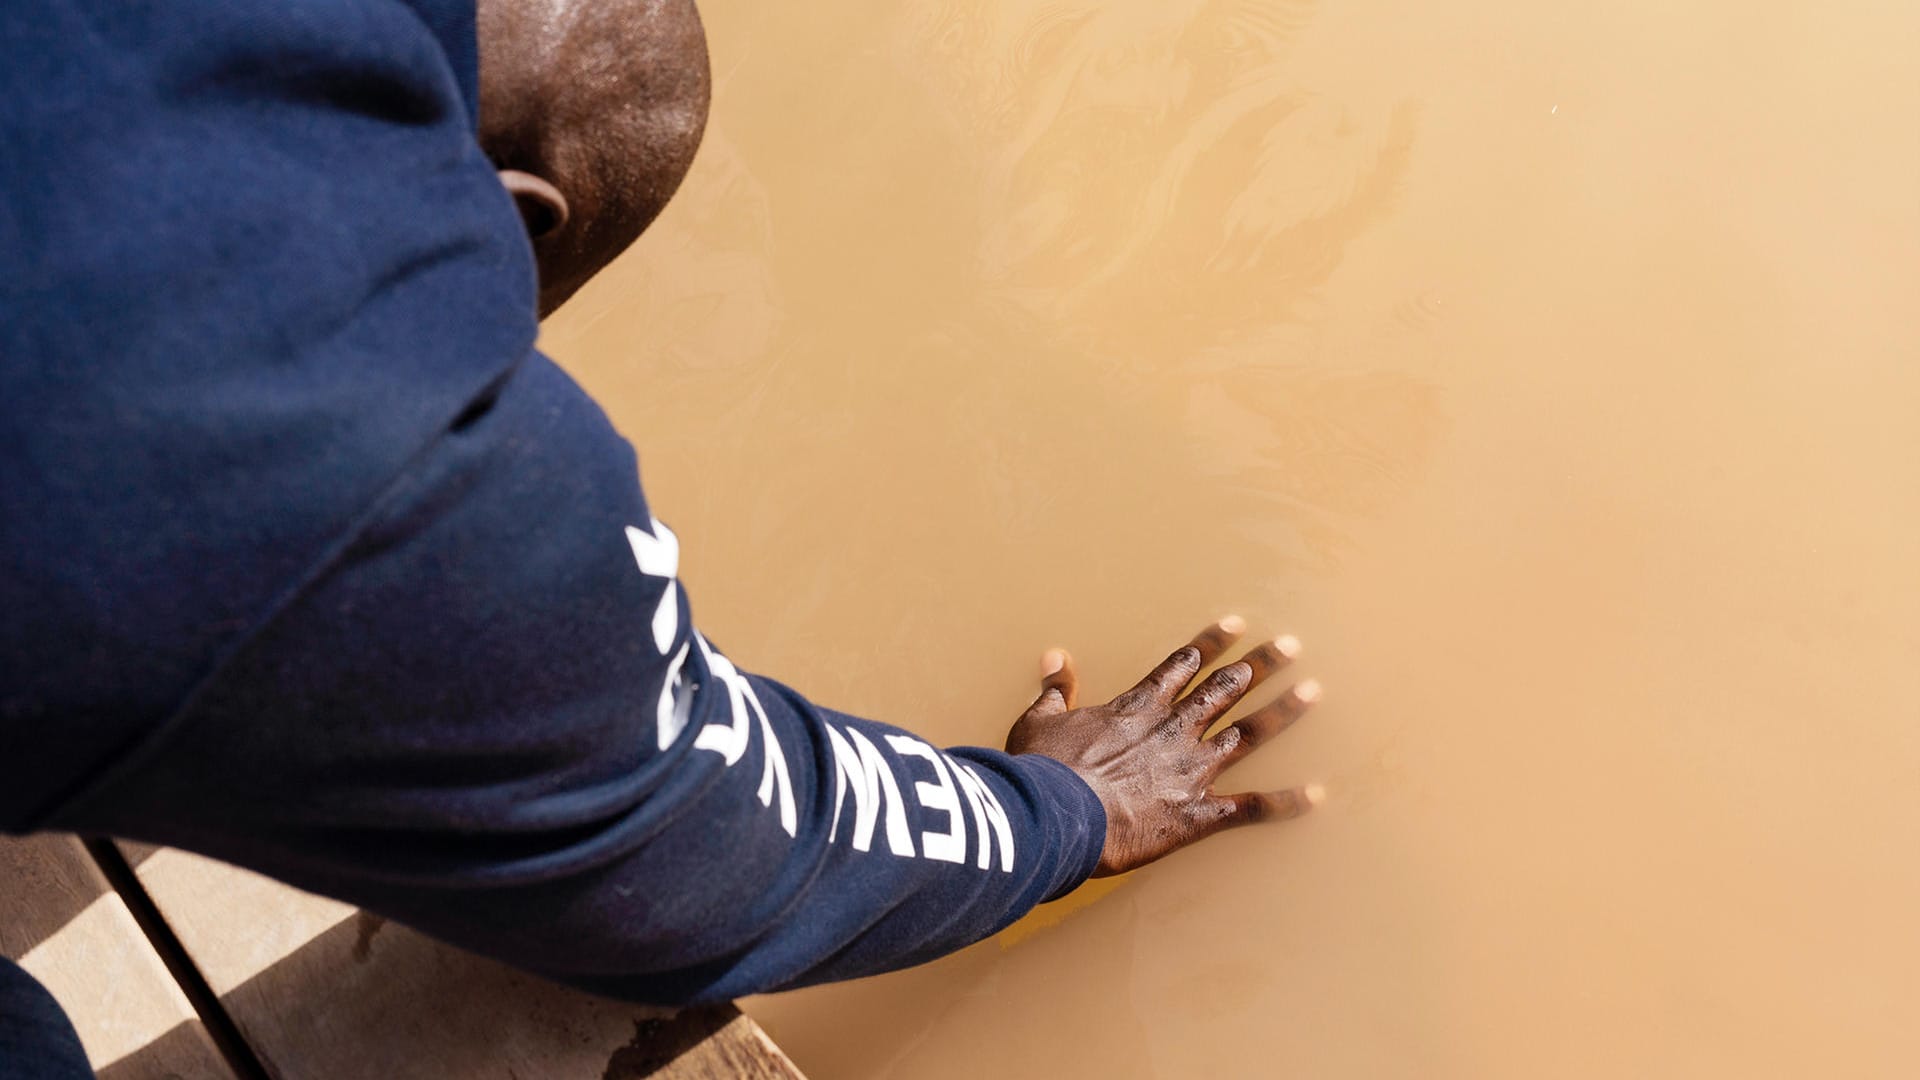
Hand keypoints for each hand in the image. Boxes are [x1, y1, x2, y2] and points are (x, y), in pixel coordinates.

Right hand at [1005, 617, 1322, 876]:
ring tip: (1312, 691)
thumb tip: (1054, 658)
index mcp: (1138, 707)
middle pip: (1225, 690)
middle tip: (1290, 646)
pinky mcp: (1201, 813)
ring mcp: (1192, 770)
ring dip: (1282, 712)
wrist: (1058, 816)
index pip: (1183, 665)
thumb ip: (1054, 690)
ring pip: (1249, 734)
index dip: (1211, 644)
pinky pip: (1252, 807)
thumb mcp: (1038, 721)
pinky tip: (1318, 794)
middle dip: (1260, 666)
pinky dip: (1286, 802)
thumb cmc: (1044, 771)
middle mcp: (1174, 731)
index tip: (1238, 624)